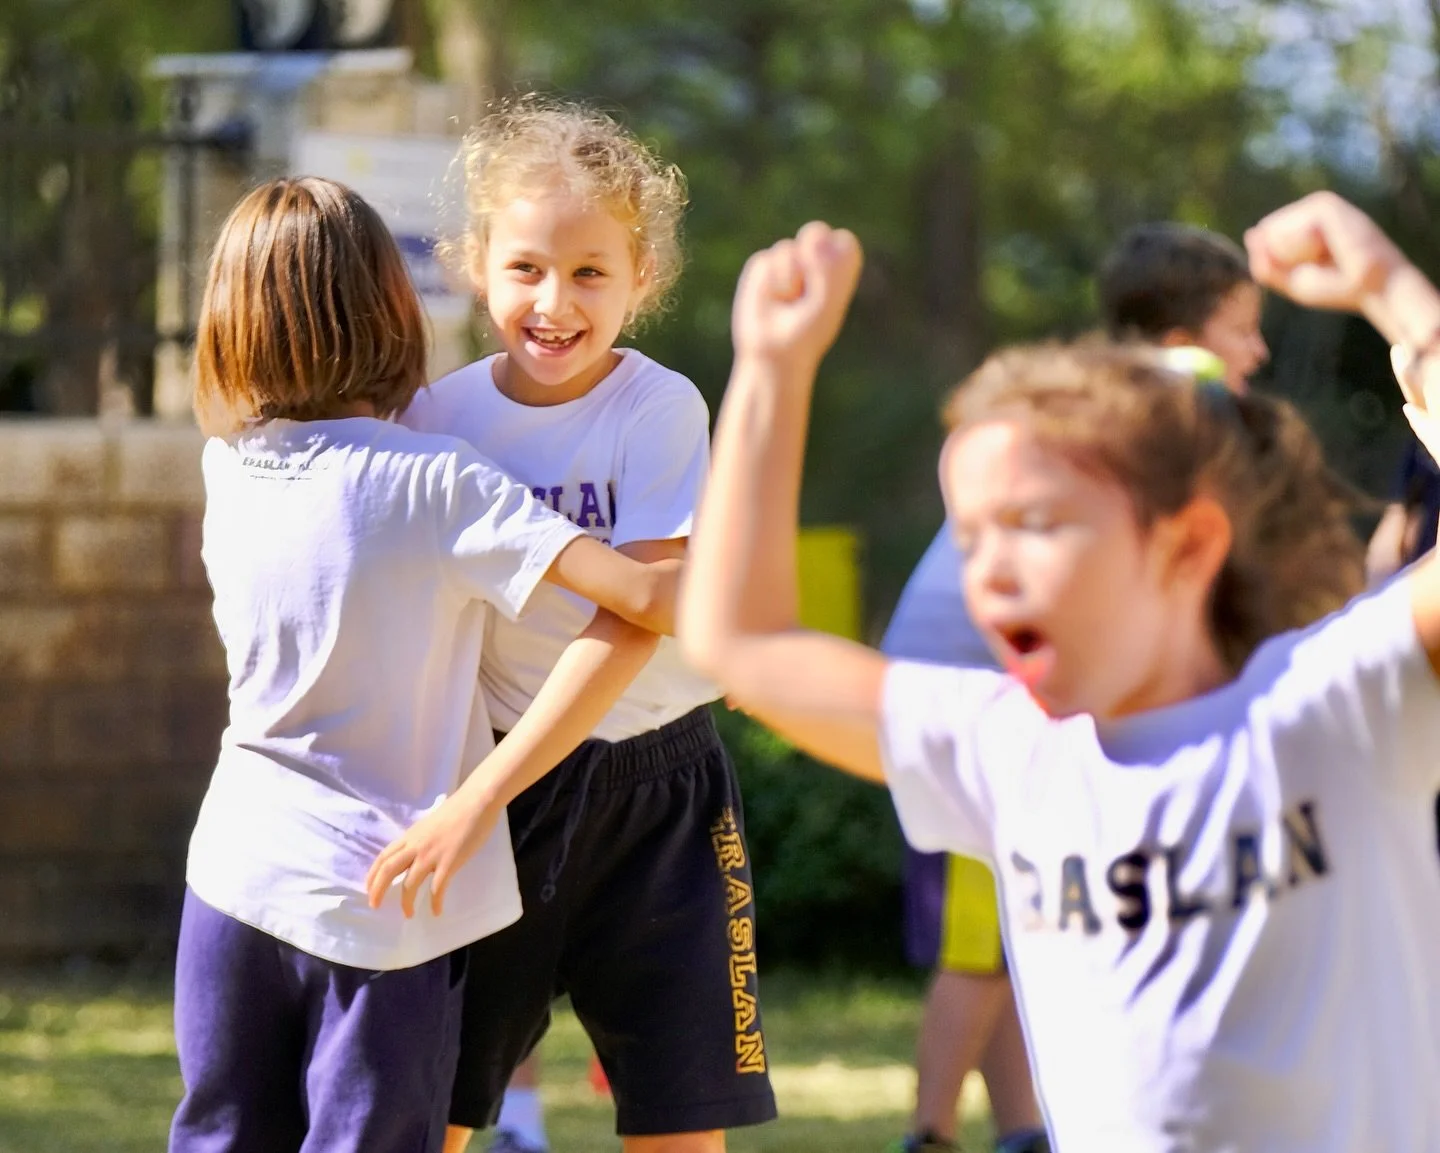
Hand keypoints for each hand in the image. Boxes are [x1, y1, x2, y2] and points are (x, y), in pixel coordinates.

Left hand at [365, 794, 503, 917]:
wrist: (477, 802)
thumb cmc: (458, 810)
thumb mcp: (429, 824)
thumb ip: (420, 839)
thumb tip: (415, 853)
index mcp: (411, 836)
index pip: (384, 857)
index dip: (373, 875)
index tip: (368, 889)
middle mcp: (416, 846)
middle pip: (389, 870)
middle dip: (378, 890)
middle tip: (375, 905)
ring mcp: (432, 855)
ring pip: (410, 883)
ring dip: (406, 902)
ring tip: (408, 914)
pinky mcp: (450, 862)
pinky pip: (437, 888)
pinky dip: (435, 903)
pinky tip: (436, 912)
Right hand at [731, 222, 863, 369]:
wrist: (774, 352)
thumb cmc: (806, 333)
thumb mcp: (825, 303)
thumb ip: (827, 269)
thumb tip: (813, 237)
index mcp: (839, 270)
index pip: (844, 243)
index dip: (833, 258)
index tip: (826, 285)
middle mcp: (815, 262)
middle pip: (815, 231)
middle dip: (810, 254)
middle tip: (806, 286)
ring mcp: (789, 262)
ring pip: (787, 248)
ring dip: (788, 277)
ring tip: (788, 300)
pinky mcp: (764, 266)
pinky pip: (766, 259)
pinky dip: (771, 281)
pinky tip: (771, 298)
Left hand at [1244, 191, 1403, 313]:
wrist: (1373, 288)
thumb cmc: (1336, 288)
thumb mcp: (1290, 281)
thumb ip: (1265, 263)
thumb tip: (1251, 233)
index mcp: (1300, 223)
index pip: (1263, 239)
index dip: (1276, 264)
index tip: (1309, 271)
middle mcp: (1308, 209)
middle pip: (1265, 233)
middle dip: (1284, 259)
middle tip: (1320, 265)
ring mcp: (1318, 204)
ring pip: (1275, 232)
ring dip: (1296, 255)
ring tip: (1327, 256)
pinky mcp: (1326, 205)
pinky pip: (1291, 231)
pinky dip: (1306, 249)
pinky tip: (1331, 248)